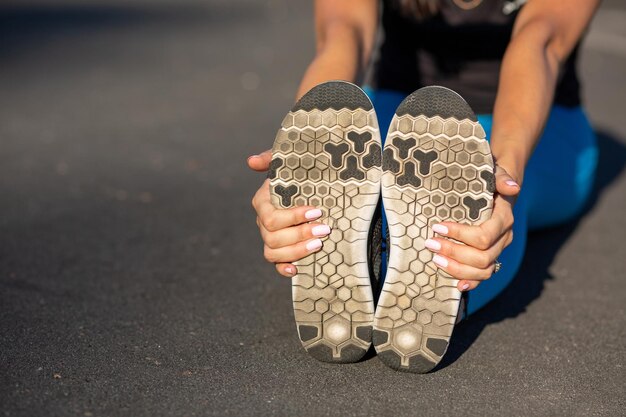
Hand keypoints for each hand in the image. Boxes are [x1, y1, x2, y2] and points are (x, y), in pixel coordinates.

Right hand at [248, 150, 329, 276]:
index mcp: (263, 201)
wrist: (315, 184)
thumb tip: (251, 161)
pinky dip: (284, 269)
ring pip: (273, 252)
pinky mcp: (281, 250)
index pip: (272, 216)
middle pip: (273, 236)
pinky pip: (276, 264)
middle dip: (300, 234)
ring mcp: (271, 237)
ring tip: (319, 245)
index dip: (293, 217)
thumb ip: (271, 158)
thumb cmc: (300, 171)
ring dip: (296, 251)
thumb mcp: (288, 162)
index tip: (317, 210)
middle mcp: (264, 221)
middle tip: (324, 229)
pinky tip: (297, 270)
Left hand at [423, 165, 520, 291]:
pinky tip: (457, 286)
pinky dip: (471, 283)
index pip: (484, 235)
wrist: (496, 188)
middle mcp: (504, 237)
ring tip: (435, 259)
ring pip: (483, 270)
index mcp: (504, 218)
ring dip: (458, 268)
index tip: (437, 226)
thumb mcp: (493, 174)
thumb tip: (511, 187)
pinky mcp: (490, 257)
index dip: (460, 234)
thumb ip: (501, 178)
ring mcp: (497, 249)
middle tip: (429, 243)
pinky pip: (483, 276)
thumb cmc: (489, 180)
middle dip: (453, 251)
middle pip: (482, 256)